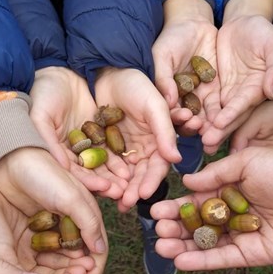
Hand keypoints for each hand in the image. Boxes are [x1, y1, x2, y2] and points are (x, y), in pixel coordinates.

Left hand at [0, 147, 107, 273]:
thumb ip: (89, 223)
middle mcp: (65, 229)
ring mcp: (43, 237)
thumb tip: (99, 251)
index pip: (95, 250)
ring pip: (57, 266)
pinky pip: (35, 265)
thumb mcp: (72, 197)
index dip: (94, 268)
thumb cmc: (43, 174)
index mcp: (81, 218)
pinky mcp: (22, 242)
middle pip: (76, 262)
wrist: (6, 162)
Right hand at [30, 67, 128, 199]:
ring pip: (103, 162)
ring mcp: (87, 142)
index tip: (103, 189)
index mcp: (56, 152)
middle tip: (122, 192)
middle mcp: (72, 151)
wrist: (57, 71)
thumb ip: (48, 141)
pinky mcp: (100, 132)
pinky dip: (121, 156)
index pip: (73, 172)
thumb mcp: (40, 117)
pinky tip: (133, 164)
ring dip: (116, 174)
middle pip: (91, 172)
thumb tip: (62, 167)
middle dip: (106, 183)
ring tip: (129, 182)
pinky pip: (112, 146)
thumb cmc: (43, 94)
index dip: (88, 182)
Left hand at [94, 68, 180, 209]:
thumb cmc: (136, 84)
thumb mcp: (154, 105)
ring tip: (112, 200)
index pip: (157, 166)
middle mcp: (142, 149)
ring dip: (117, 188)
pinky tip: (96, 186)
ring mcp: (122, 149)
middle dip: (133, 190)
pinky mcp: (102, 147)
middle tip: (124, 203)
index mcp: (158, 141)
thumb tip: (176, 159)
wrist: (107, 69)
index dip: (151, 181)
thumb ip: (165, 130)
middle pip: (139, 175)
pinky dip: (100, 176)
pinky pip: (102, 165)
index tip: (143, 194)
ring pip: (121, 175)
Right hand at [150, 146, 272, 269]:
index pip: (198, 200)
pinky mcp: (253, 255)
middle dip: (176, 228)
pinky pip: (223, 259)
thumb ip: (216, 174)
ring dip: (183, 246)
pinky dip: (202, 260)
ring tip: (161, 246)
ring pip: (207, 243)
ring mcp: (243, 236)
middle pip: (198, 224)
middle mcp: (235, 214)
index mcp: (233, 189)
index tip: (155, 211)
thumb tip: (187, 182)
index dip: (177, 206)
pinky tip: (180, 260)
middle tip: (157, 231)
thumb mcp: (249, 161)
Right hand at [152, 0, 219, 136]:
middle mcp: (185, 100)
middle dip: (199, 128)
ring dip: (213, 125)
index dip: (178, 118)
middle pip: (191, 119)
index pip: (172, 112)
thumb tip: (168, 100)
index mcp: (169, 96)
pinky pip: (223, 103)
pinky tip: (229, 117)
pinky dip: (226, 112)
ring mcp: (202, 96)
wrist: (193, 23)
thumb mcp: (162, 55)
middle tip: (206, 137)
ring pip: (208, 114)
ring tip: (219, 130)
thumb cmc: (171, 39)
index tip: (185, 119)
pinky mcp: (218, 89)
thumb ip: (163, 77)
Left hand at [202, 16, 272, 153]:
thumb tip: (271, 92)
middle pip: (228, 116)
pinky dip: (195, 111)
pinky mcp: (214, 88)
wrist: (244, 22)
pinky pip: (203, 101)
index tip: (220, 124)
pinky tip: (183, 119)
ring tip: (193, 135)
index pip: (244, 105)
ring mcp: (227, 93)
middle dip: (217, 130)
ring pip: (214, 113)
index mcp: (258, 89)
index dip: (233, 115)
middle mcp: (242, 96)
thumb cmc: (263, 32)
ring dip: (205, 125)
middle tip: (206, 143)